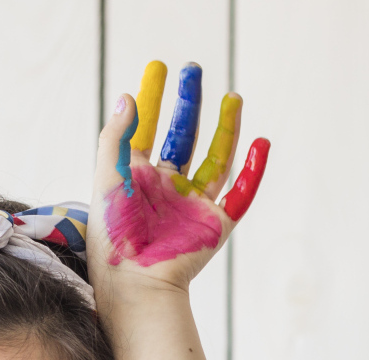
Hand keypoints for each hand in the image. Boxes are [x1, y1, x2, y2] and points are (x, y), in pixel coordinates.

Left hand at [87, 61, 269, 292]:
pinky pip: (241, 191)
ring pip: (216, 157)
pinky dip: (253, 169)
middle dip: (188, 103)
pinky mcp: (216, 223)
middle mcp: (167, 187)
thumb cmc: (114, 237)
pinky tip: (261, 143)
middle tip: (192, 71)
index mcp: (137, 177)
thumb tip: (128, 95)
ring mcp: (193, 204)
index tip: (158, 68)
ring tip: (233, 96)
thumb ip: (116, 136)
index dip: (152, 98)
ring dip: (226, 127)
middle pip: (182, 135)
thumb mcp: (107, 178)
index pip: (146, 128)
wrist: (136, 283)